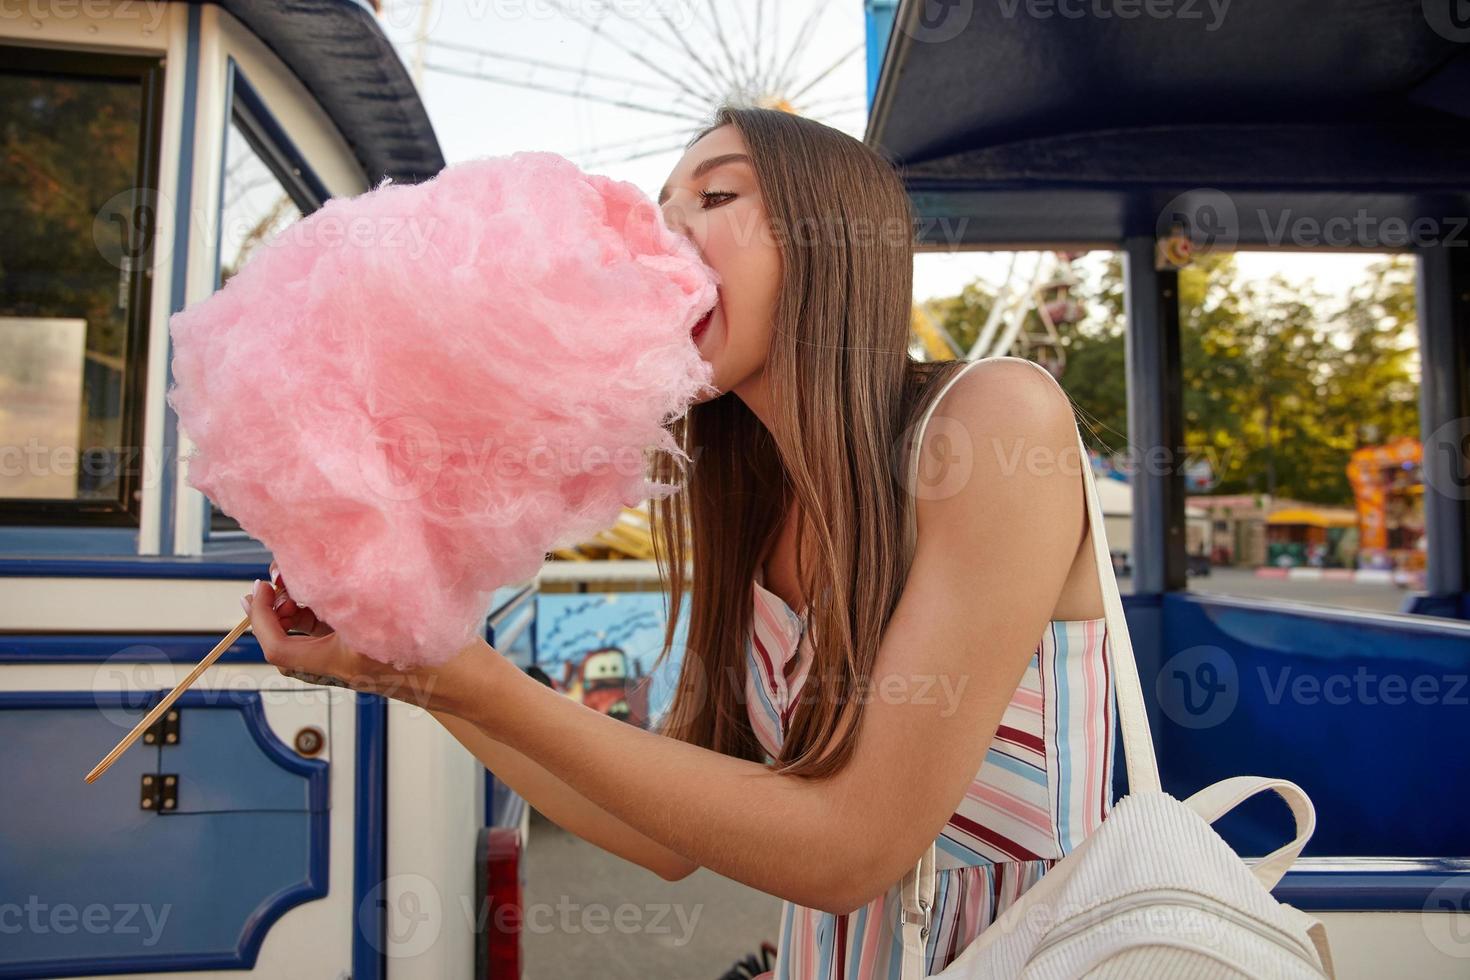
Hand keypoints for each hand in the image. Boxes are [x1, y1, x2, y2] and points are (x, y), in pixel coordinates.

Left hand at [242, 563, 487, 716]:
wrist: (474, 686)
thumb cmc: (444, 653)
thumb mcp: (396, 612)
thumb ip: (353, 594)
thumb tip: (311, 570)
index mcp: (342, 662)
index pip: (278, 648)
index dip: (260, 617)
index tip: (260, 587)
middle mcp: (343, 670)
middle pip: (290, 643)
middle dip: (279, 610)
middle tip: (284, 579)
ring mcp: (356, 667)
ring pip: (311, 640)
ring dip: (303, 610)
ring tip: (311, 580)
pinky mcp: (371, 661)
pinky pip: (334, 640)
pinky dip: (327, 615)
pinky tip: (341, 591)